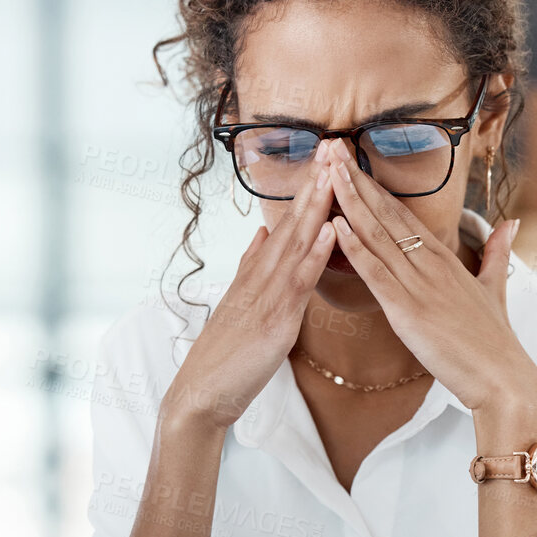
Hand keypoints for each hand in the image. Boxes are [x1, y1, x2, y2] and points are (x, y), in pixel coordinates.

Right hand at [164, 140, 339, 429]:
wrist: (201, 393)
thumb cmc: (225, 356)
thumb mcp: (239, 304)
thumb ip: (252, 267)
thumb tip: (263, 234)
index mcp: (256, 273)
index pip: (287, 224)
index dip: (307, 190)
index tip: (324, 158)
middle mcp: (260, 276)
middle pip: (293, 222)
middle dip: (315, 183)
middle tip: (334, 143)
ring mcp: (266, 295)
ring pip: (296, 242)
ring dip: (318, 205)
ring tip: (335, 170)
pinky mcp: (274, 319)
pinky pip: (298, 280)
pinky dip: (315, 252)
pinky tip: (330, 227)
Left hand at [325, 141, 536, 420]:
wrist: (503, 377)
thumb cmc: (495, 339)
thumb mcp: (497, 287)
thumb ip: (498, 253)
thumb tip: (511, 224)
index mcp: (445, 258)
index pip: (403, 214)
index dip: (375, 188)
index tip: (353, 163)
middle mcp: (430, 263)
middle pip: (387, 214)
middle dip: (357, 181)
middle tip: (331, 150)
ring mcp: (419, 284)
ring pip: (378, 236)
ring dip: (350, 203)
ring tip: (327, 173)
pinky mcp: (408, 310)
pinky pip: (377, 273)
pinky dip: (355, 248)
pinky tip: (336, 225)